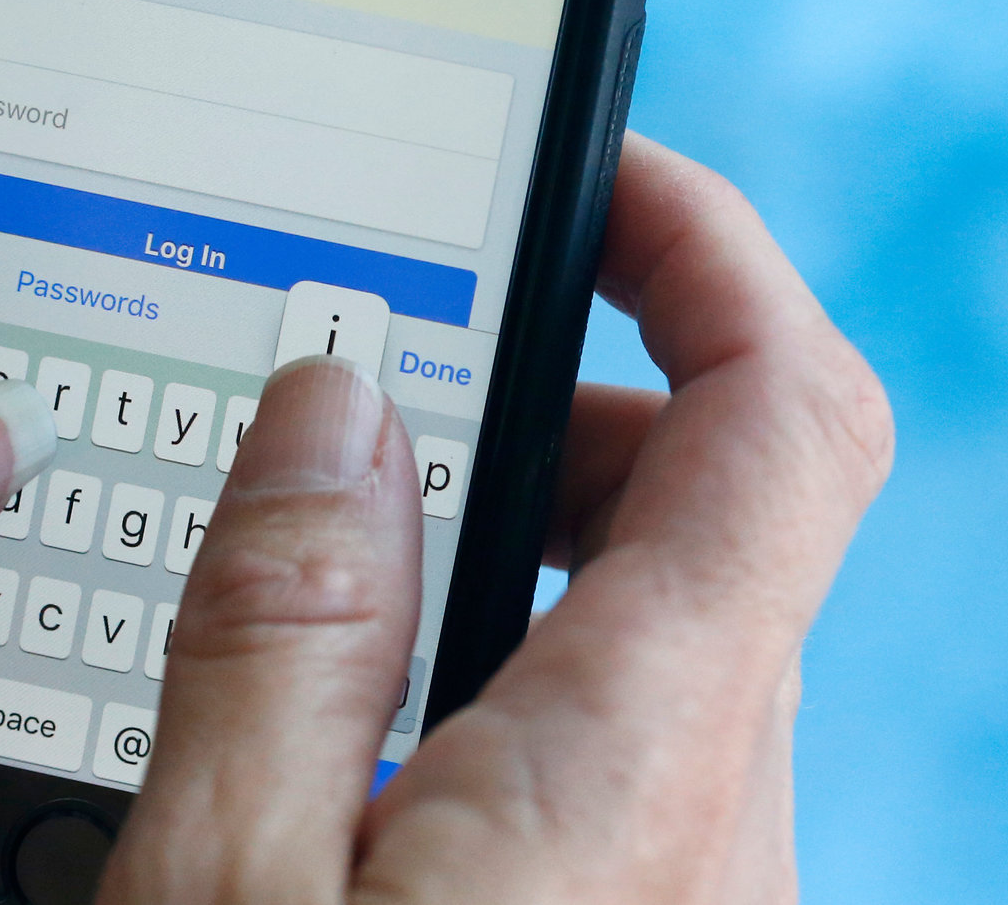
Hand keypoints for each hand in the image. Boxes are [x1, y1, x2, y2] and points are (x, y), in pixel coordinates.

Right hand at [103, 133, 892, 904]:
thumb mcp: (227, 883)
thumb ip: (280, 635)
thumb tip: (331, 408)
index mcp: (635, 760)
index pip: (780, 418)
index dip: (710, 248)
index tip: (603, 173)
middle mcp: (712, 812)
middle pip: (710, 509)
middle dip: (557, 402)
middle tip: (378, 389)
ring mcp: (690, 872)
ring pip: (660, 630)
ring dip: (521, 540)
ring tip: (335, 552)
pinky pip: (622, 735)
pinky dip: (514, 652)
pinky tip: (362, 704)